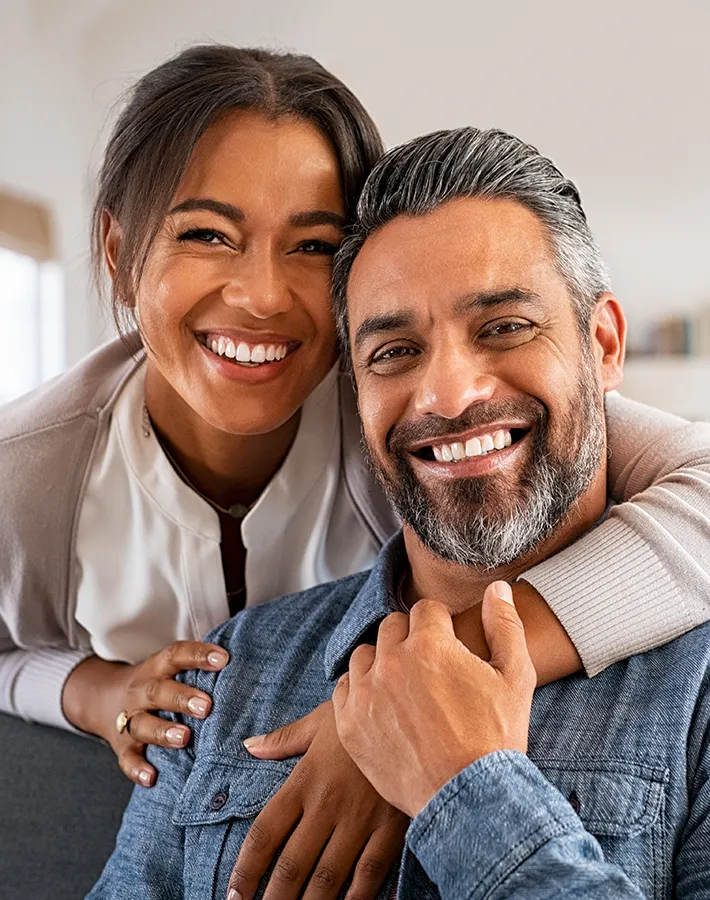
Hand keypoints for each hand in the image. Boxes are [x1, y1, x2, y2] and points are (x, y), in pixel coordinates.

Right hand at [61, 641, 228, 785]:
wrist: (104, 699)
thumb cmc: (157, 685)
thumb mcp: (170, 670)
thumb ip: (198, 670)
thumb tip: (247, 669)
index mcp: (156, 668)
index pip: (175, 655)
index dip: (198, 655)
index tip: (223, 659)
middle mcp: (141, 692)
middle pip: (158, 691)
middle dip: (181, 698)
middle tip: (206, 706)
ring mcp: (129, 719)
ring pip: (142, 724)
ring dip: (162, 731)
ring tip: (184, 738)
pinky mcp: (122, 747)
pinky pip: (127, 759)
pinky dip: (137, 768)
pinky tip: (151, 777)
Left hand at [233, 700, 407, 899]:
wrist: (409, 708)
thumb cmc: (361, 715)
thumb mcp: (319, 721)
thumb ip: (283, 740)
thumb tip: (250, 746)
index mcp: (305, 780)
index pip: (265, 833)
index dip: (246, 868)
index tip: (233, 892)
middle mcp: (327, 805)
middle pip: (292, 865)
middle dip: (273, 899)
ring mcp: (360, 820)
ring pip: (327, 878)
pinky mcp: (391, 827)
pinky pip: (370, 873)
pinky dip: (356, 898)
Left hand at [332, 582, 535, 817]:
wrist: (470, 798)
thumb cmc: (496, 737)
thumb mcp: (515, 676)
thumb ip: (505, 625)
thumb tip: (499, 589)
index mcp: (430, 643)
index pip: (426, 610)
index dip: (441, 625)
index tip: (448, 645)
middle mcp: (391, 661)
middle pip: (392, 627)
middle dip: (411, 638)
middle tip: (429, 667)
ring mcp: (366, 693)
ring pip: (365, 655)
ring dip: (382, 662)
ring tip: (404, 686)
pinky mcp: (350, 724)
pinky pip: (344, 688)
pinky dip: (359, 690)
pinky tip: (381, 704)